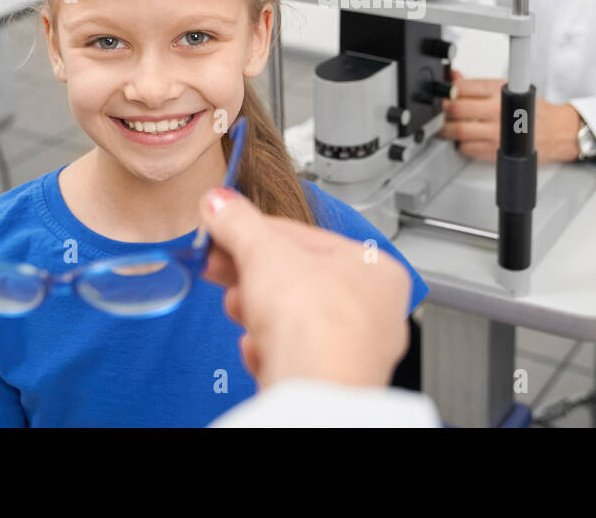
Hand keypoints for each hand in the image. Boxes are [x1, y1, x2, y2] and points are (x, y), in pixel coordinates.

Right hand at [199, 187, 410, 389]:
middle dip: (253, 276)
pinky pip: (290, 357)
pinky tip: (259, 348)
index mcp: (376, 269)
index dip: (258, 232)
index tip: (224, 229)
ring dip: (256, 313)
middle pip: (297, 280)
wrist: (313, 392)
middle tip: (220, 266)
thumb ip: (239, 224)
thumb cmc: (317, 322)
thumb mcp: (265, 252)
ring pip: (291, 320)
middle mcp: (374, 312)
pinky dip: (268, 350)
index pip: (307, 237)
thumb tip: (220, 203)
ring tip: (239, 308)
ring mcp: (352, 351)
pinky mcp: (327, 384)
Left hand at [440, 70, 582, 162]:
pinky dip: (458, 143)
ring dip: (444, 129)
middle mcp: (498, 111)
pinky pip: (467, 148)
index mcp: (500, 91)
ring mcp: (496, 133)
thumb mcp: (506, 88)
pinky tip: (459, 138)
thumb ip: (477, 84)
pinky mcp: (496, 151)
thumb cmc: (531, 110)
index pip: (463, 87)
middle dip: (441, 109)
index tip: (440, 91)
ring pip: (458, 130)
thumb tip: (453, 76)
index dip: (446, 89)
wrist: (556, 131)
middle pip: (457, 108)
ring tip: (441, 125)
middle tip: (437, 109)